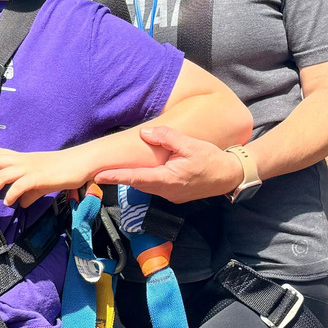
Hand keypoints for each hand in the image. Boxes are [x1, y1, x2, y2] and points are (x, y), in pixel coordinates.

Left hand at [0, 148, 86, 207]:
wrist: (80, 163)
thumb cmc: (62, 170)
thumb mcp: (41, 182)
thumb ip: (29, 192)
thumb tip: (20, 203)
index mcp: (23, 159)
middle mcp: (24, 160)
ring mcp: (31, 168)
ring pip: (3, 172)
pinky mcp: (40, 177)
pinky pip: (20, 184)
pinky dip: (10, 194)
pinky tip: (9, 203)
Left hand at [92, 126, 243, 203]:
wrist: (229, 176)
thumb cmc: (211, 159)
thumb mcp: (190, 144)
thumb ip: (167, 137)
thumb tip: (145, 132)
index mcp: (169, 179)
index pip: (137, 178)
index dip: (117, 176)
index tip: (99, 176)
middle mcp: (167, 191)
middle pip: (137, 183)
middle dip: (118, 177)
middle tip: (98, 171)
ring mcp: (170, 194)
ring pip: (145, 185)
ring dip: (130, 178)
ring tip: (112, 170)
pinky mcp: (174, 193)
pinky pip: (154, 186)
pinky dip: (143, 179)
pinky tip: (138, 171)